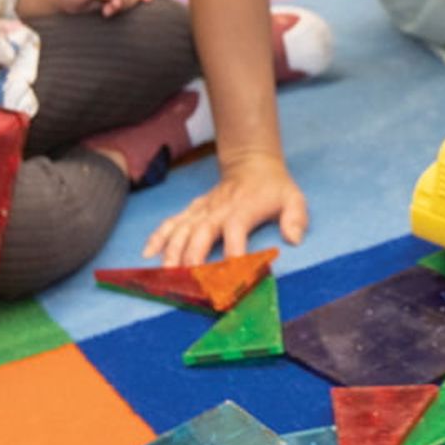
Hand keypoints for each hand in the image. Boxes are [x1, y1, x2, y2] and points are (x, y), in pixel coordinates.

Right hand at [142, 151, 307, 265]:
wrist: (251, 164)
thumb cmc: (273, 188)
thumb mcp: (294, 199)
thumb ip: (296, 218)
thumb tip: (294, 239)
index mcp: (242, 211)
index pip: (236, 233)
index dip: (234, 253)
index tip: (231, 275)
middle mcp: (218, 211)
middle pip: (200, 234)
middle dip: (193, 257)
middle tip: (188, 280)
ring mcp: (202, 210)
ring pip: (181, 230)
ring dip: (172, 251)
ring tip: (166, 272)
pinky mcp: (193, 210)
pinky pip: (171, 222)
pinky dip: (158, 237)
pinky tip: (148, 254)